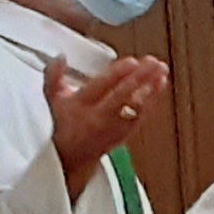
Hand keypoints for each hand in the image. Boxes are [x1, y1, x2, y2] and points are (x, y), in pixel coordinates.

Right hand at [43, 51, 171, 197]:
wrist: (71, 156)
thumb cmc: (64, 122)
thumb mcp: (53, 98)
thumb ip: (53, 76)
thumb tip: (61, 58)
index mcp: (80, 105)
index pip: (100, 87)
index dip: (117, 74)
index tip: (132, 62)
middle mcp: (98, 117)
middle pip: (122, 95)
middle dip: (140, 78)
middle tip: (153, 63)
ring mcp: (114, 126)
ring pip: (135, 107)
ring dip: (151, 87)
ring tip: (161, 71)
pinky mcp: (126, 132)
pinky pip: (141, 115)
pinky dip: (152, 99)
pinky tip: (159, 84)